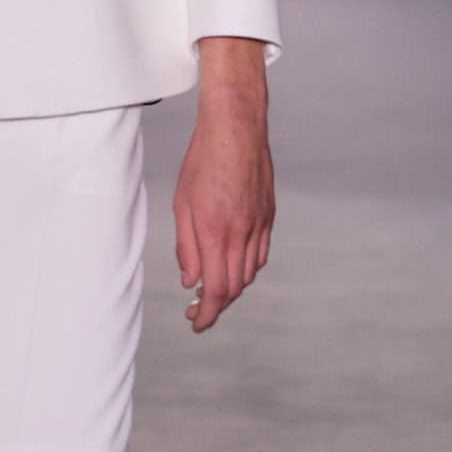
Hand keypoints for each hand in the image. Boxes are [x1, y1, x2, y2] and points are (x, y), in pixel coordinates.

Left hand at [174, 39, 274, 333]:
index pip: (217, 289)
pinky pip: (260, 254)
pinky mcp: (269, 216)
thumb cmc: (203, 160)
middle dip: (217, 305)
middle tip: (198, 309)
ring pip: (250, 273)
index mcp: (216, 232)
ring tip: (212, 288)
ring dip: (232, 288)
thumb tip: (191, 281)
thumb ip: (187, 247)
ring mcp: (260, 225)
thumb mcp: (182, 204)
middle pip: (235, 287)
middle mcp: (242, 233)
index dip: (208, 314)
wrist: (236, 127)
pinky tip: (232, 265)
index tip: (197, 324)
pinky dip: (247, 268)